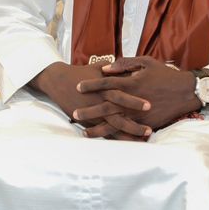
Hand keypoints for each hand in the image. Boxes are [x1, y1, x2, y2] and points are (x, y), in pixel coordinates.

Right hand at [31, 61, 152, 139]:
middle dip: (134, 124)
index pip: (121, 95)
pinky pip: (102, 131)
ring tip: (141, 140)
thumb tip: (131, 67)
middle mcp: (99, 101)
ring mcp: (92, 113)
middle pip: (118, 115)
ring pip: (111, 127)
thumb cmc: (79, 72)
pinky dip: (114, 137)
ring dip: (127, 135)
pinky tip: (125, 142)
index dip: (135, 101)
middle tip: (149, 130)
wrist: (58, 81)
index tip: (150, 105)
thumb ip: (114, 68)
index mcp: (103, 87)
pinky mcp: (86, 121)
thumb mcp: (98, 68)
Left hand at [75, 56, 201, 136]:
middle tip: (73, 114)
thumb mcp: (145, 62)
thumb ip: (124, 64)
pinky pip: (128, 132)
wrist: (186, 91)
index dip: (91, 85)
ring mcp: (139, 114)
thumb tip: (105, 68)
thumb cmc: (165, 74)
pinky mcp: (146, 124)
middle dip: (88, 111)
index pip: (105, 83)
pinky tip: (105, 140)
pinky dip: (116, 137)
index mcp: (131, 83)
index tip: (77, 87)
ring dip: (98, 128)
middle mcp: (132, 100)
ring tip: (84, 131)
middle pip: (105, 106)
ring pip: (114, 123)